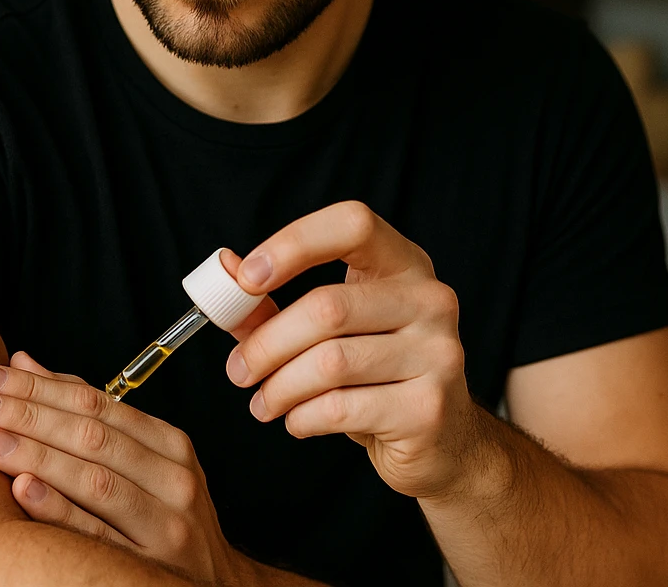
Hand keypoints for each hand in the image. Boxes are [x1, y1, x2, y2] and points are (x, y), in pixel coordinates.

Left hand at [0, 351, 247, 584]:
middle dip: (28, 414)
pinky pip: (96, 535)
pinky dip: (58, 510)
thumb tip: (22, 363)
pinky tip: (23, 489)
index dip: (38, 386)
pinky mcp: (148, 568)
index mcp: (168, 445)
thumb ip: (84, 415)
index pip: (96, 403)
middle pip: (92, 436)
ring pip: (94, 481)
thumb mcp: (141, 462)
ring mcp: (165, 525)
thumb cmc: (162, 516)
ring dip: (37, 456)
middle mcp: (172, 479)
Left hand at [225, 201, 482, 500]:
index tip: (247, 278)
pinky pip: (341, 408)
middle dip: (266, 344)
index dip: (295, 243)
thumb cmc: (376, 377)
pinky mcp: (428, 408)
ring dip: (279, 388)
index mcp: (406, 265)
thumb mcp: (331, 333)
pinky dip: (302, 418)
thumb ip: (274, 304)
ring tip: (263, 402)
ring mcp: (438, 354)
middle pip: (326, 307)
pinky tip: (297, 420)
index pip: (353, 224)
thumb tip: (224, 270)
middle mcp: (431, 300)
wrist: (442, 442)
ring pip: (329, 363)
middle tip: (238, 370)